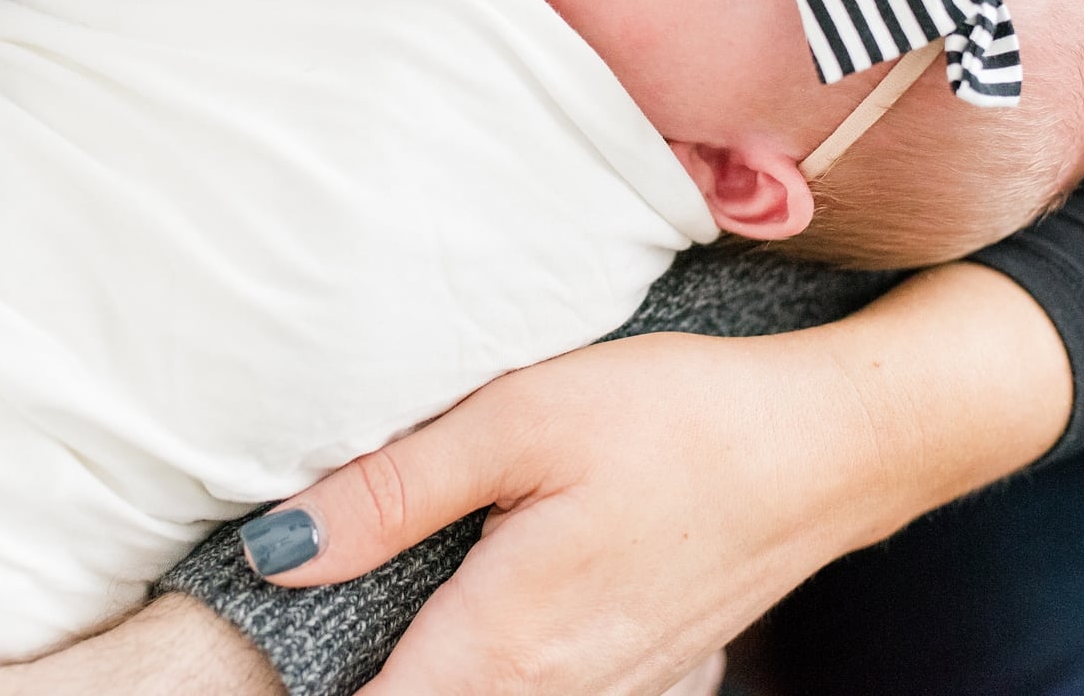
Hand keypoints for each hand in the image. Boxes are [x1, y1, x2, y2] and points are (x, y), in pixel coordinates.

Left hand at [247, 264, 1070, 695]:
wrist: (829, 444)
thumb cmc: (677, 415)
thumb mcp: (519, 419)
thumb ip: (390, 492)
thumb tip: (275, 551)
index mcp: (501, 644)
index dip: (301, 691)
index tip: (253, 656)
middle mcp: (553, 695)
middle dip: (362, 679)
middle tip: (317, 613)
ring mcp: (609, 694)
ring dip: (426, 673)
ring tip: (392, 605)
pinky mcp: (645, 674)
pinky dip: (497, 668)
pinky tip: (489, 606)